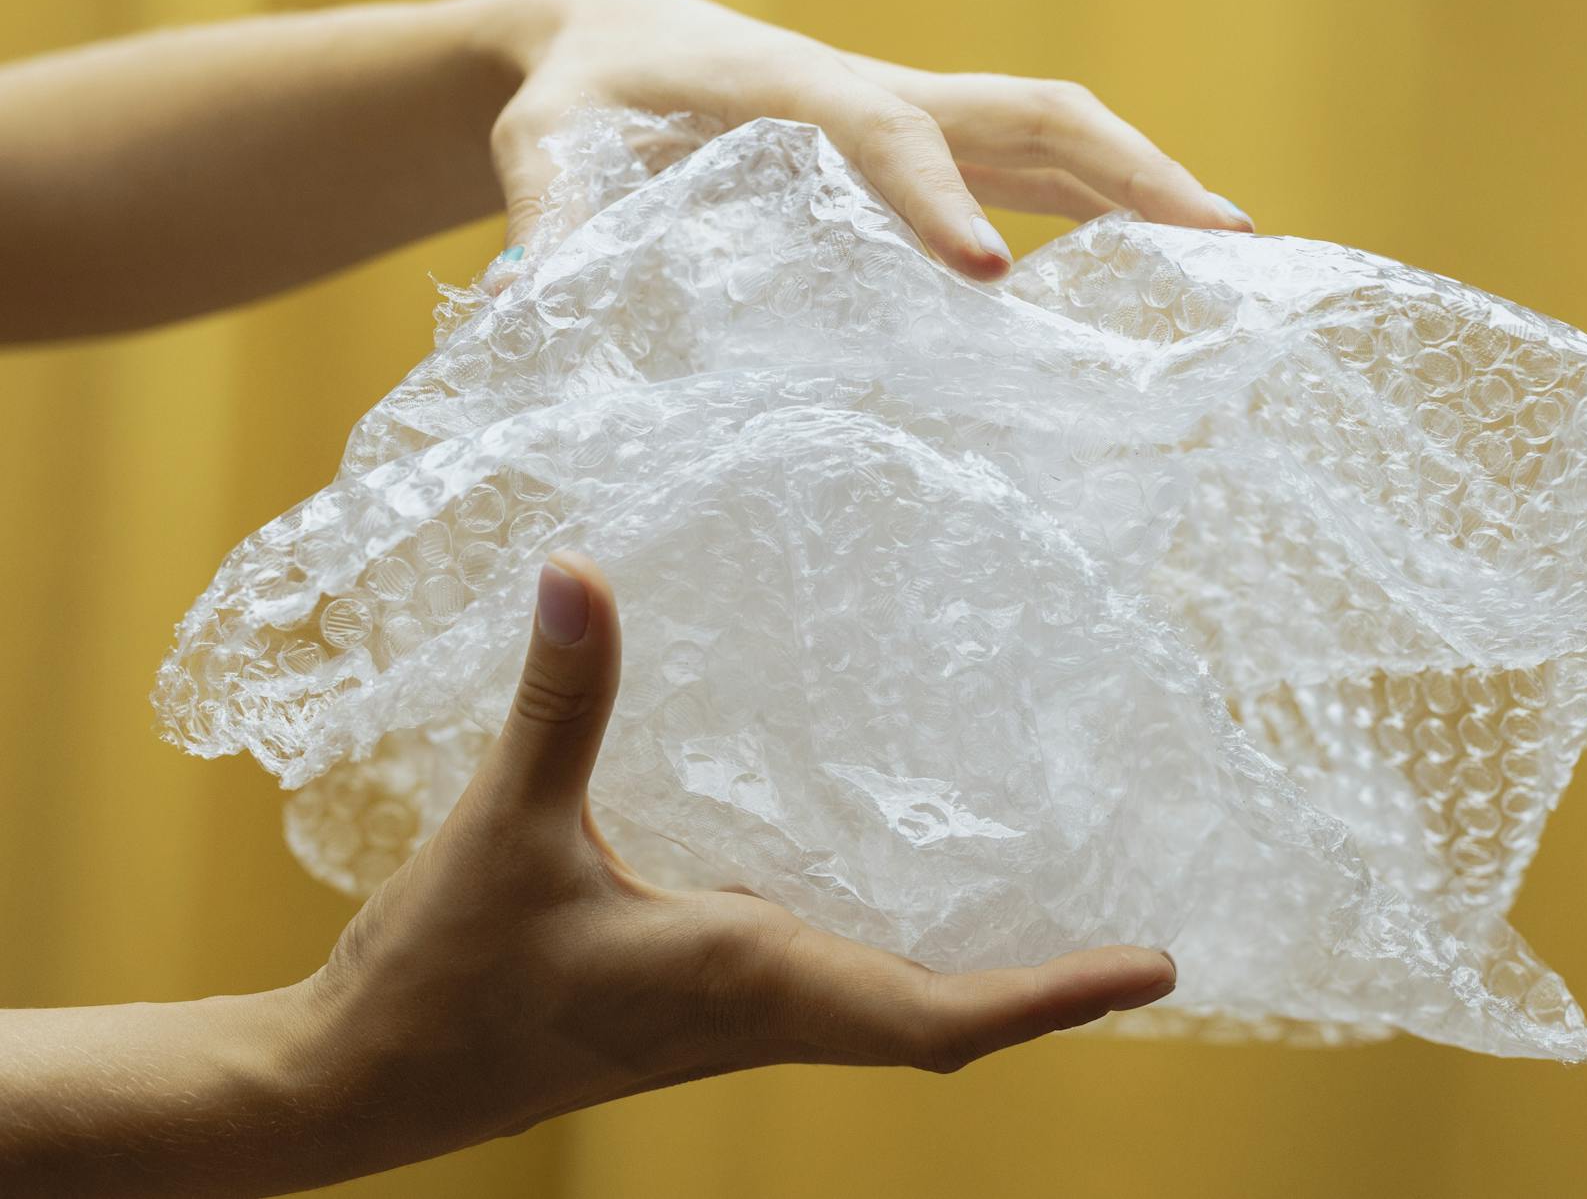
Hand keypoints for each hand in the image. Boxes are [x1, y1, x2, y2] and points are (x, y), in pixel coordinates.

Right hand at [300, 553, 1176, 1156]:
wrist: (362, 1087)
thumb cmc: (440, 979)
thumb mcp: (505, 825)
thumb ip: (562, 700)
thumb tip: (582, 573)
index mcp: (745, 978)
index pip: (935, 1015)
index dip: (1049, 994)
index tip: (1152, 966)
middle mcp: (762, 1011)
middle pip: (941, 1020)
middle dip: (1044, 988)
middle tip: (1139, 941)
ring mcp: (735, 1022)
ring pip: (894, 1009)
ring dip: (982, 976)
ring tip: (1057, 906)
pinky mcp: (702, 1013)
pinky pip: (835, 990)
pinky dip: (900, 955)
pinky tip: (895, 889)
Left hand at [482, 0, 1253, 274]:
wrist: (609, 43)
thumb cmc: (579, 100)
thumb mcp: (543, 147)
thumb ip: (550, 216)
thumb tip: (539, 302)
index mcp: (794, 101)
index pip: (884, 137)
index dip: (934, 198)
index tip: (985, 278)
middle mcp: (878, 96)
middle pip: (1032, 112)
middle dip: (1128, 172)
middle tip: (1226, 244)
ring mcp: (916, 114)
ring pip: (1058, 131)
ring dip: (1149, 182)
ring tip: (1239, 256)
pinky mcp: (927, 139)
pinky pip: (1037, 159)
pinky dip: (1105, 202)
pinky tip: (1158, 266)